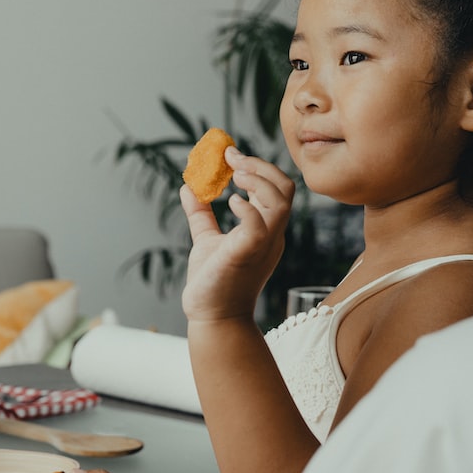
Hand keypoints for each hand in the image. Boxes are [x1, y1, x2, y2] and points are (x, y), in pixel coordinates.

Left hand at [180, 147, 293, 321]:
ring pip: (280, 201)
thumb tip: (187, 187)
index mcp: (266, 230)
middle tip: (231, 158)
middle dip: (260, 165)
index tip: (229, 155)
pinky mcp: (247, 254)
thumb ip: (201, 214)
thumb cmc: (213, 283)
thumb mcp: (207, 240)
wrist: (211, 318)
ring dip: (256, 180)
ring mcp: (263, 244)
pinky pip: (259, 225)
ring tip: (233, 176)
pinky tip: (228, 201)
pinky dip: (246, 207)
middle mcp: (272, 235)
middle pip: (285, 187)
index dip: (256, 166)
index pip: (277, 188)